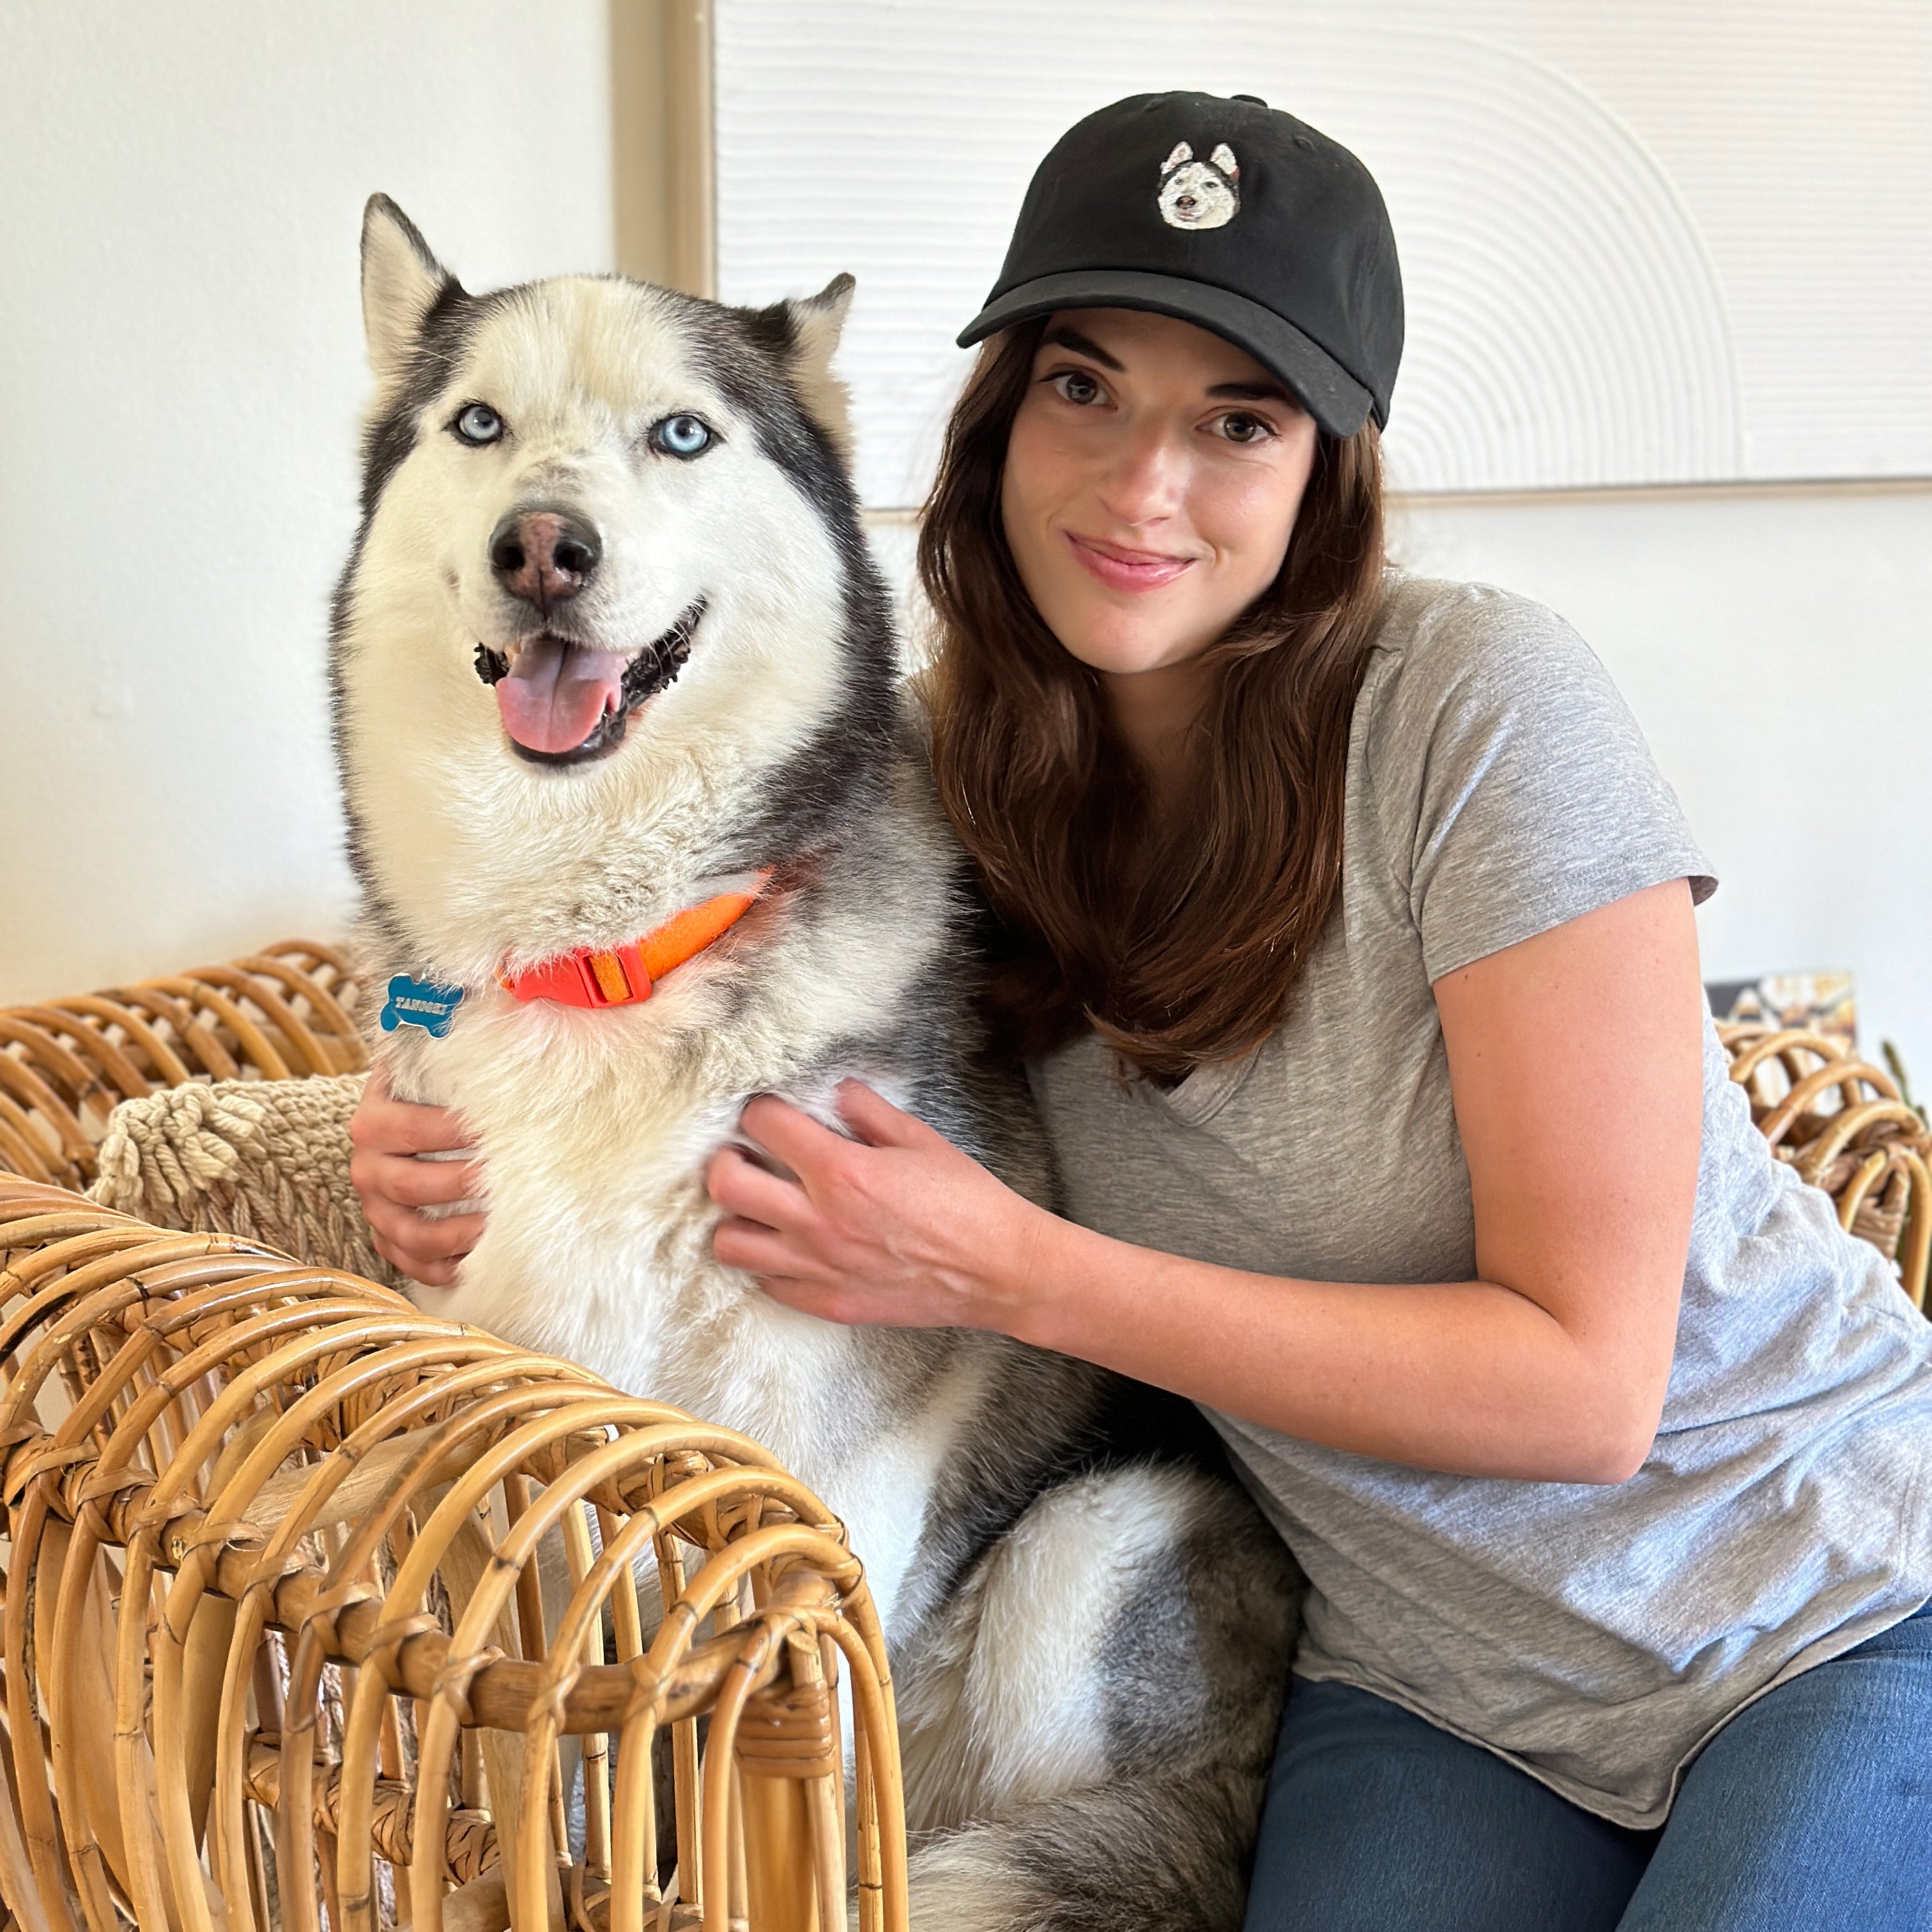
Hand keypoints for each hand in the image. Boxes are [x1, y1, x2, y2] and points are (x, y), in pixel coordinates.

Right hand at [348, 1066, 486, 1286]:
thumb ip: (464, 1054)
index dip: (452, 1131)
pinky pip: (410, 1264)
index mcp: (374, 1118)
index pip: (409, 1127)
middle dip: (459, 1185)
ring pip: (408, 1232)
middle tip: (506, 1182)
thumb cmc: (440, 1095)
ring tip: (497, 1228)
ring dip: (455, 1235)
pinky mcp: (387, 1240)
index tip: (497, 1131)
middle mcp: (366, 1165)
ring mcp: (374, 1207)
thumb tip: (519, 1013)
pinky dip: (444, 1268)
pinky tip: (480, 1262)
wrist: (410, 1119)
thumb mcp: (441, 1070)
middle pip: (407, 1184)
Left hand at [705, 1080, 1050, 1331]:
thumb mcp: (921, 1140)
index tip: (770, 1113)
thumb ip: (869, 1111)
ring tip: (761, 1207)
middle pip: (726, 1185)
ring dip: (738, 1218)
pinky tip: (792, 1246)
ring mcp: (819, 1268)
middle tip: (745, 1156)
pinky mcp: (828, 1303)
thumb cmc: (968, 1202)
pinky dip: (770, 1264)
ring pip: (730, 1244)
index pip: (764, 1124)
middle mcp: (818, 1221)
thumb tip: (836, 1091)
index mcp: (842, 1171)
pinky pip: (767, 1284)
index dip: (761, 1110)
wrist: (999, 1271)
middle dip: (726, 1161)